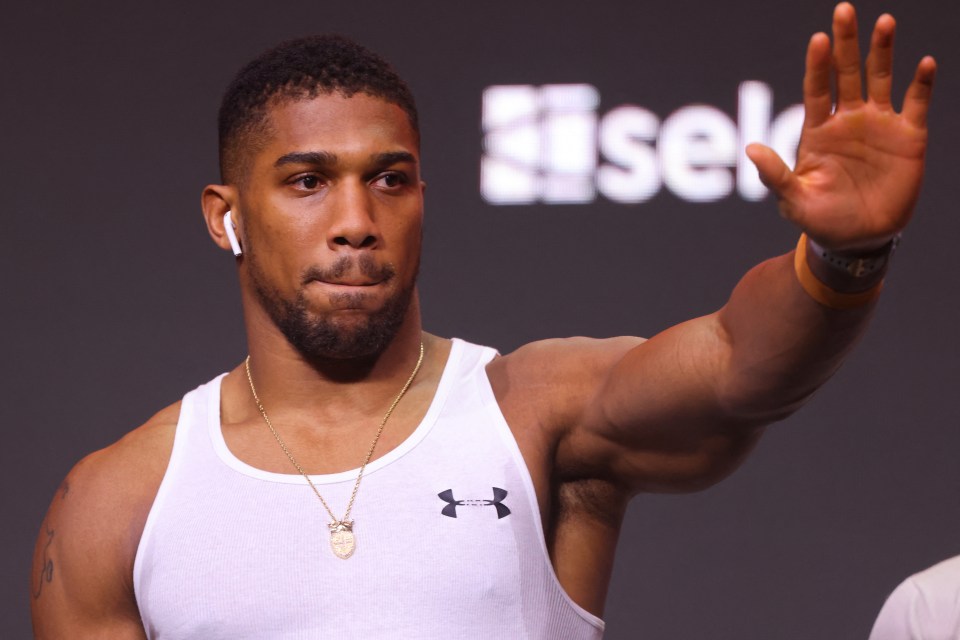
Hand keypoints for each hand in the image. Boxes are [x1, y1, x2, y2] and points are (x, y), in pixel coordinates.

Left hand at [746, 2, 935, 252]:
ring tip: (884, 21)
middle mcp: (848, 121)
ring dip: (882, 51)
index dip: (818, 65)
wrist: (858, 241)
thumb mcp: (794, 201)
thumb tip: (751, 150)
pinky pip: (916, 104)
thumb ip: (775, 175)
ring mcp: (879, 126)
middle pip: (846, 73)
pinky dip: (922, 83)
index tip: (818, 39)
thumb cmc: (820, 220)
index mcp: (818, 131)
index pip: (817, 89)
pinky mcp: (908, 137)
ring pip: (881, 79)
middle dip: (846, 43)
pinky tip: (925, 63)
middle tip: (844, 10)